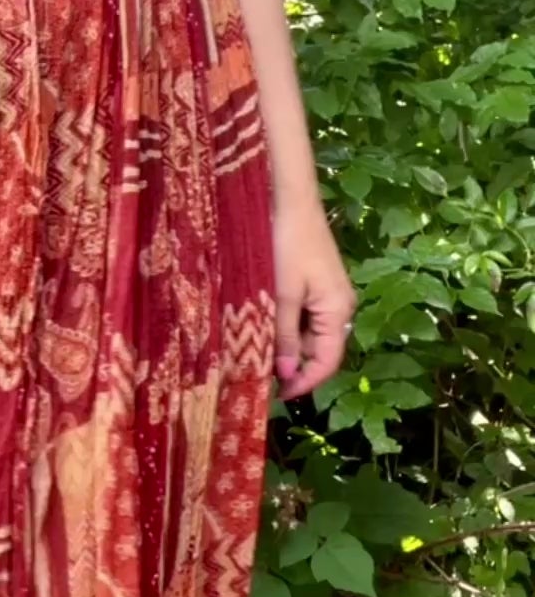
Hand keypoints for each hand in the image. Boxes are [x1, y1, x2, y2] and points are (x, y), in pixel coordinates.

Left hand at [272, 197, 356, 401]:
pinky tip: (264, 325)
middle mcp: (339, 305)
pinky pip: (304, 315)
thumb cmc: (287, 244)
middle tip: (259, 374)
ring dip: (287, 345)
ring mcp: (328, 293)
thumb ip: (285, 335)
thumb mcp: (282, 294)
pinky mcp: (316, 282)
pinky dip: (286, 325)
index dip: (304, 382)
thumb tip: (287, 373)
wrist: (289, 200)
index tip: (278, 396)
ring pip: (309, 332)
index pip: (327, 362)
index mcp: (337, 310)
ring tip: (257, 352)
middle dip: (293, 364)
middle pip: (319, 349)